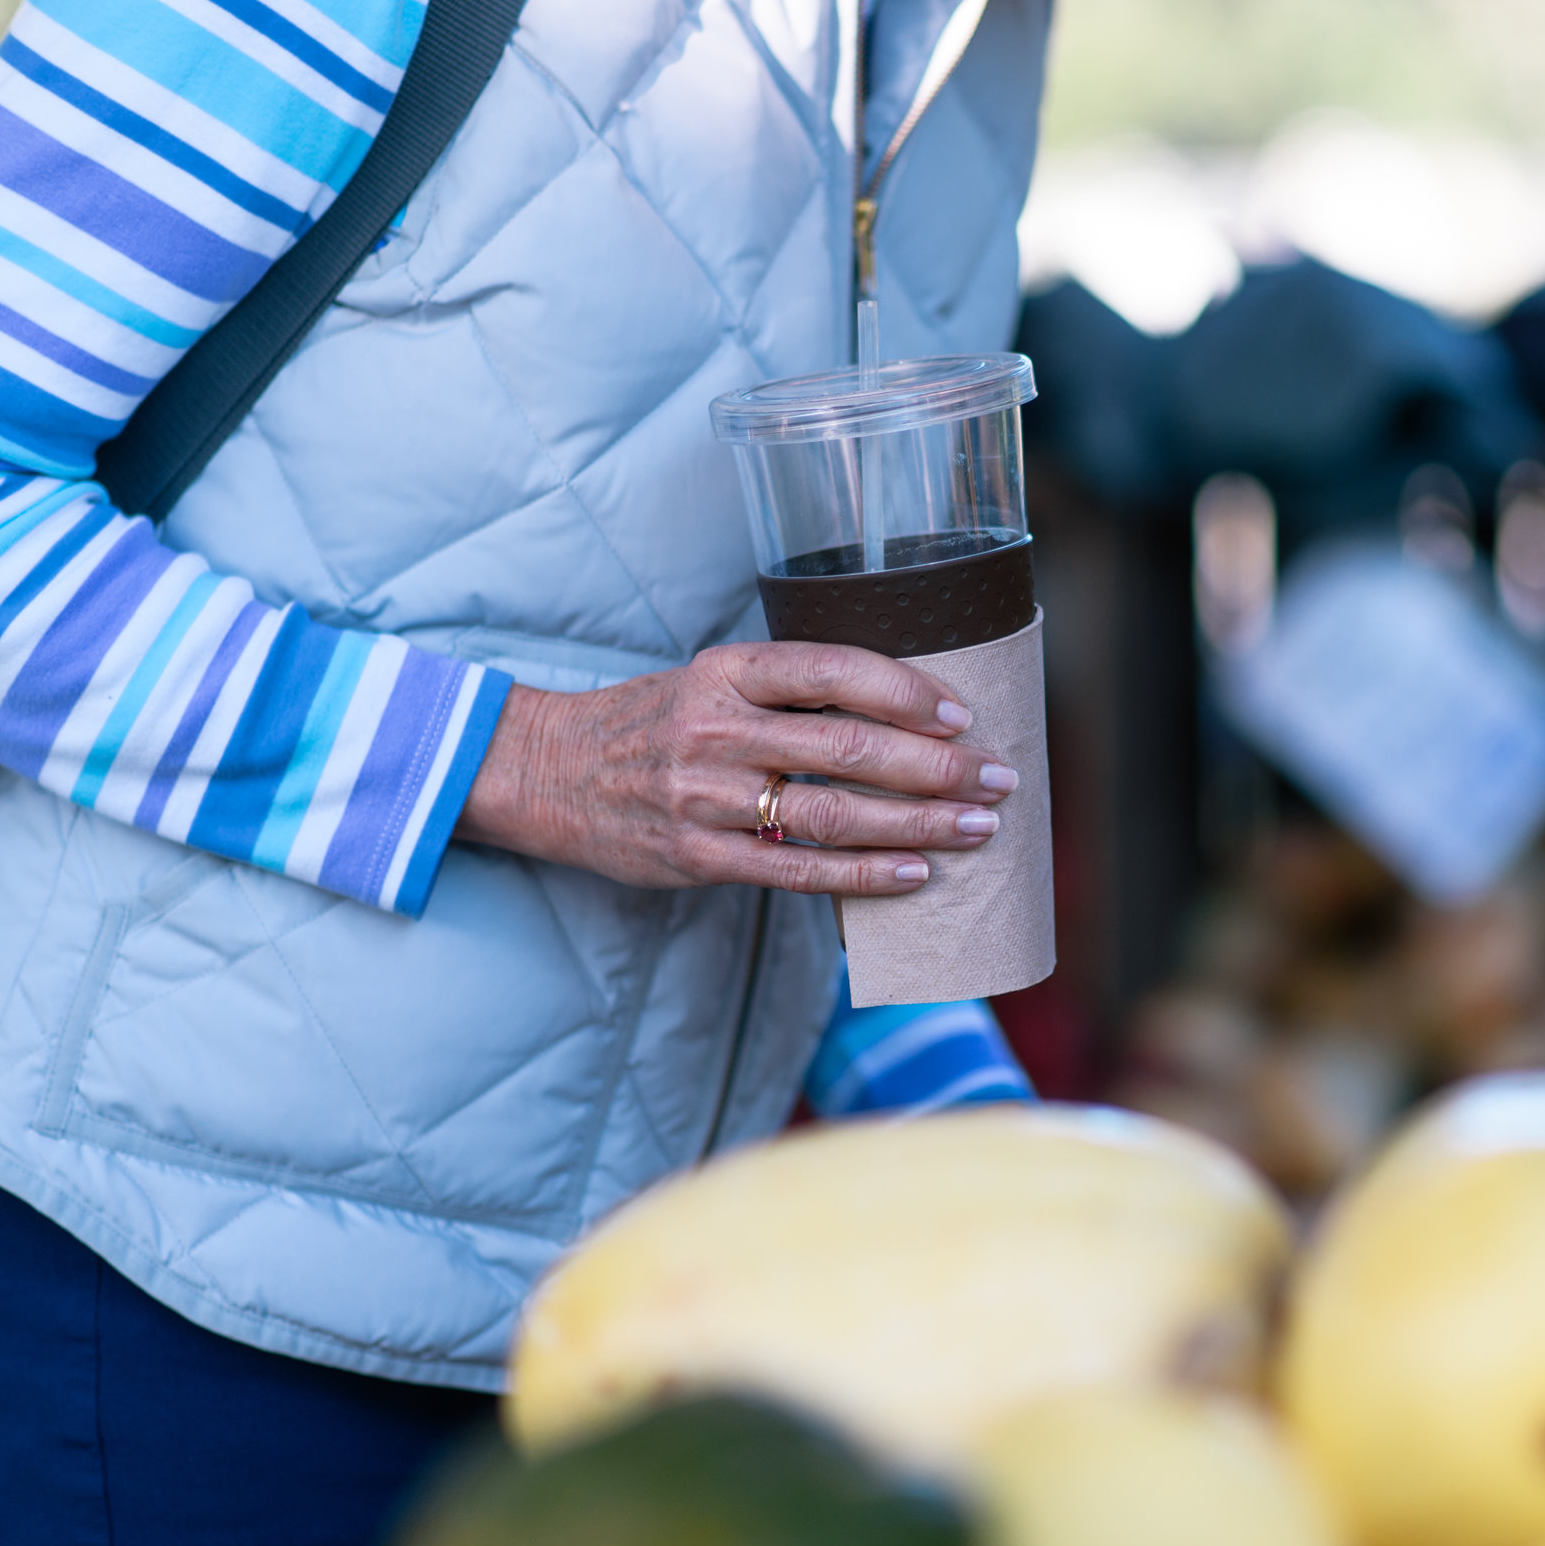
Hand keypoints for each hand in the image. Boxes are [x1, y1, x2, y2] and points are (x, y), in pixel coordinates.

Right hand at [456, 643, 1016, 896]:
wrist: (547, 773)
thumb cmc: (653, 723)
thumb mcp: (712, 680)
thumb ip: (791, 691)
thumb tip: (905, 712)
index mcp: (728, 671)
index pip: (836, 670)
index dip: (908, 692)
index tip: (962, 714)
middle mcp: (718, 730)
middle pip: (849, 748)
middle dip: (936, 766)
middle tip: (997, 778)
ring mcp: (707, 799)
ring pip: (834, 815)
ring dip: (918, 823)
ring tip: (977, 827)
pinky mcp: (699, 857)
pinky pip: (799, 871)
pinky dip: (865, 875)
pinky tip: (916, 872)